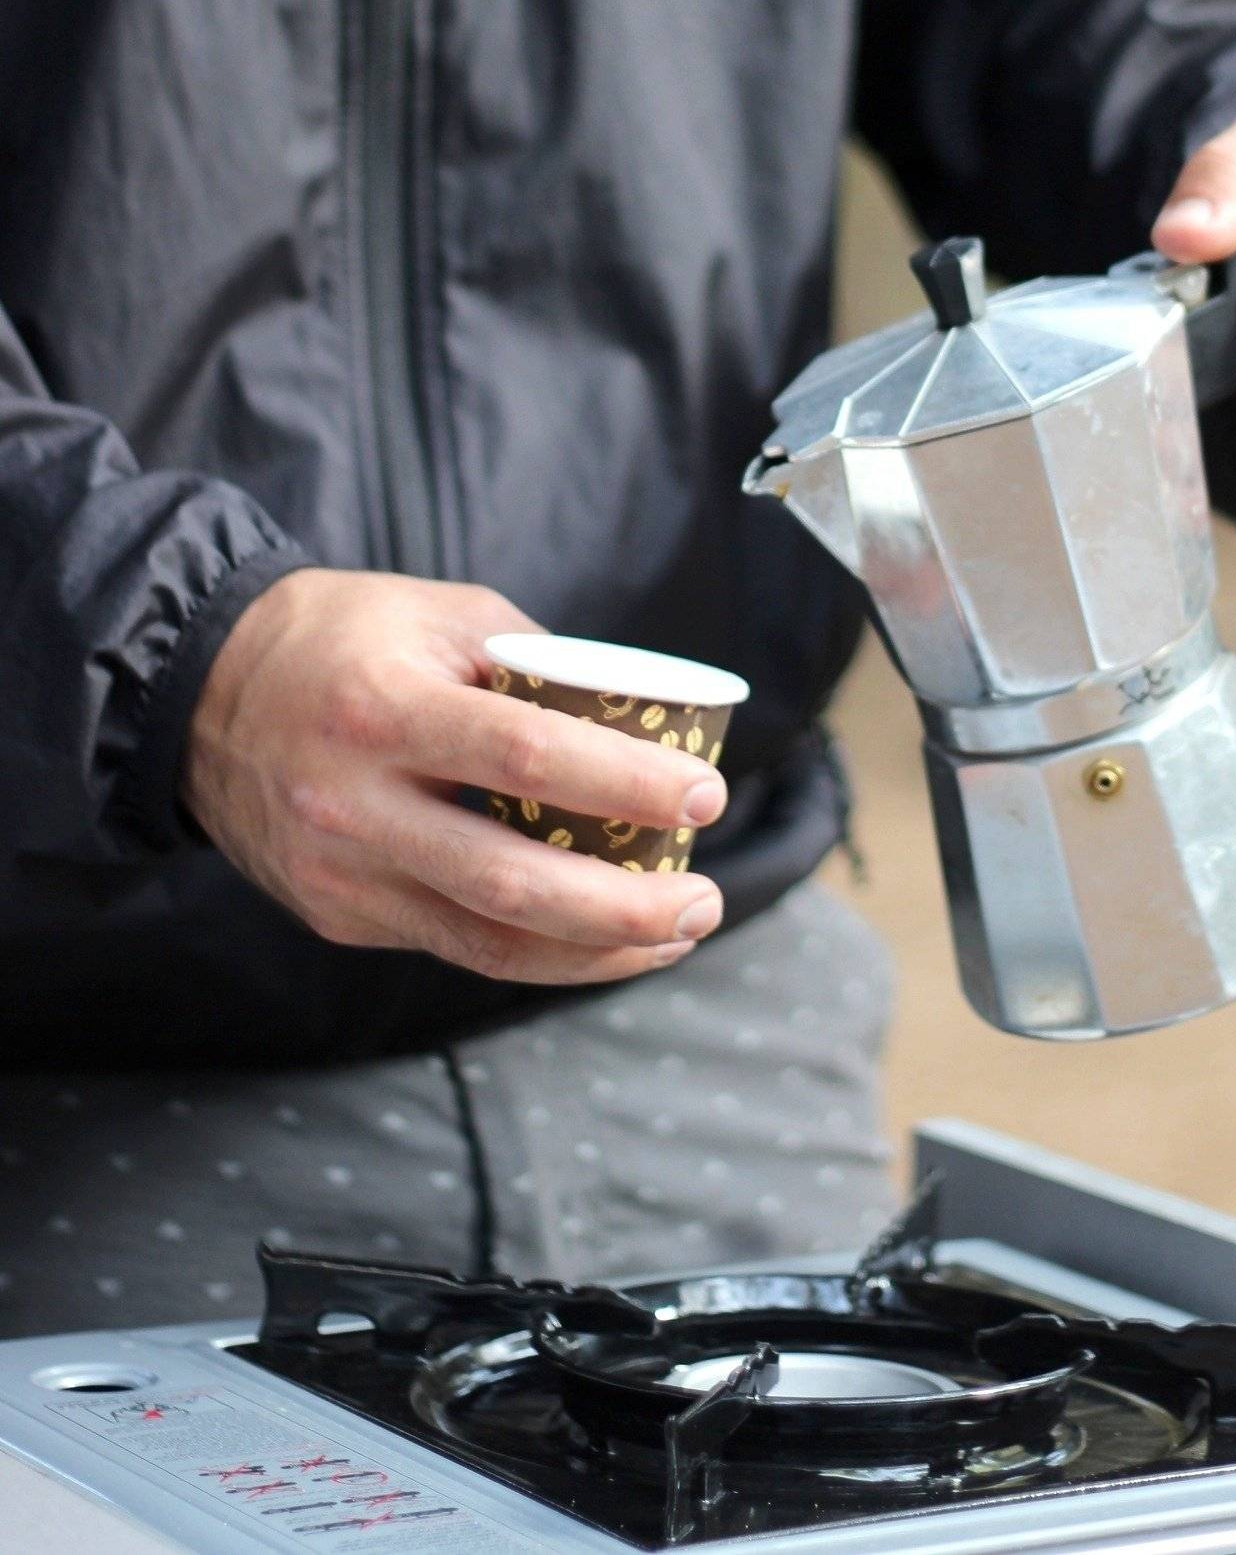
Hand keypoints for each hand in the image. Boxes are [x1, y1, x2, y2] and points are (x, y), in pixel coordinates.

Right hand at [183, 570, 728, 984]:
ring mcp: (340, 874)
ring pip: (486, 942)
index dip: (624, 785)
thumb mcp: (442, 615)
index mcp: (384, 710)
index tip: (703, 796)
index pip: (526, 758)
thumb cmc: (344, 637)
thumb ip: (536, 664)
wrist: (200, 692)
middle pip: (511, 882)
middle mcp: (354, 806)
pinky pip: (452, 945)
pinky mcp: (337, 915)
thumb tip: (641, 719)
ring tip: (675, 934)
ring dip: (595, 953)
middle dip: (625, 907)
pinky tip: (600, 943)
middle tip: (704, 898)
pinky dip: (537, 952)